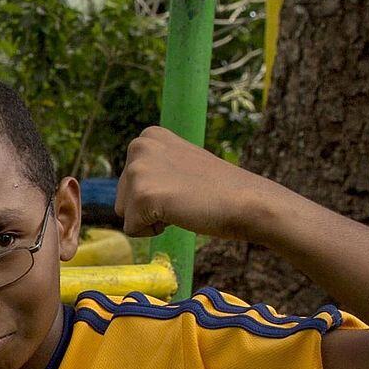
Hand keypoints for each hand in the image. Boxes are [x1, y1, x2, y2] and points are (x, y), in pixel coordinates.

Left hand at [114, 125, 281, 241]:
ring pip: (125, 214)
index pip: (128, 182)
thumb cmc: (217, 189)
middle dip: (149, 207)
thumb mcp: (180, 162)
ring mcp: (138, 170)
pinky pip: (132, 230)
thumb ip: (156, 166)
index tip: (183, 185)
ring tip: (182, 203)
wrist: (247, 201)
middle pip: (122, 198)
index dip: (155, 193)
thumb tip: (131, 184)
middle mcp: (139, 147)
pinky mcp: (142, 196)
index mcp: (148, 136)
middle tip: (184, 196)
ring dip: (151, 219)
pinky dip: (153, 232)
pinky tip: (180, 214)